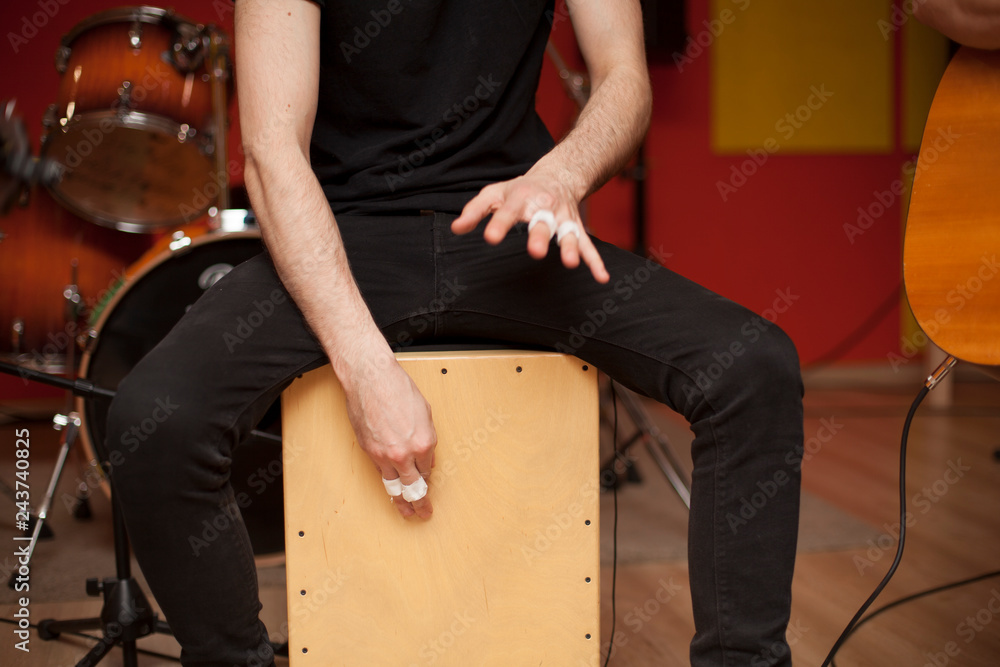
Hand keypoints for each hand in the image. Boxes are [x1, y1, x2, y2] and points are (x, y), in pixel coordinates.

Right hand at [344, 358, 436, 518]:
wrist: (370, 379)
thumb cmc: (398, 389)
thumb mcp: (425, 414)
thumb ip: (427, 438)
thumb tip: (426, 456)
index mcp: (424, 442)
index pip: (428, 470)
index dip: (429, 478)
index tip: (430, 486)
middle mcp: (405, 453)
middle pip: (414, 486)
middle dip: (420, 502)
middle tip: (424, 512)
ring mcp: (385, 455)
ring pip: (395, 485)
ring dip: (402, 501)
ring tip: (406, 512)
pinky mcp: (369, 451)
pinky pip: (381, 473)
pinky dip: (388, 482)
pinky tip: (391, 490)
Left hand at [451, 171, 609, 282]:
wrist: (558, 176)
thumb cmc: (519, 190)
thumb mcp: (493, 194)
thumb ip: (474, 211)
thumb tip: (456, 229)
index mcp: (521, 199)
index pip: (508, 212)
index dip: (499, 224)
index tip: (490, 238)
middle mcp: (544, 208)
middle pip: (542, 223)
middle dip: (539, 236)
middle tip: (535, 252)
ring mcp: (563, 219)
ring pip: (568, 234)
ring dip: (571, 247)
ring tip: (571, 263)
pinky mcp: (577, 229)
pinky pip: (589, 246)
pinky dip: (596, 261)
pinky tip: (602, 277)